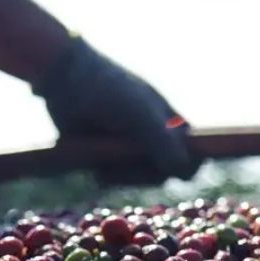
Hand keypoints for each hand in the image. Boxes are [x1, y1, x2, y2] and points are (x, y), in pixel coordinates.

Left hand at [34, 37, 200, 181]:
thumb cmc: (111, 91)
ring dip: (125, 174)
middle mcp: (152, 139)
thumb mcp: (142, 115)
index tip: (177, 170)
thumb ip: (164, 143)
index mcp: (171, 124)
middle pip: (164, 174)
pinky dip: (108, 174)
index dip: (189, 163)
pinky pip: (115, 179)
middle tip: (128, 164)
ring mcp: (129, 150)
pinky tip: (96, 160)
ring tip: (107, 160)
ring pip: (138, 179)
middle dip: (147, 173)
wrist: (66, 81)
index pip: (193, 153)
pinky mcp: (106, 158)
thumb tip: (183, 172)